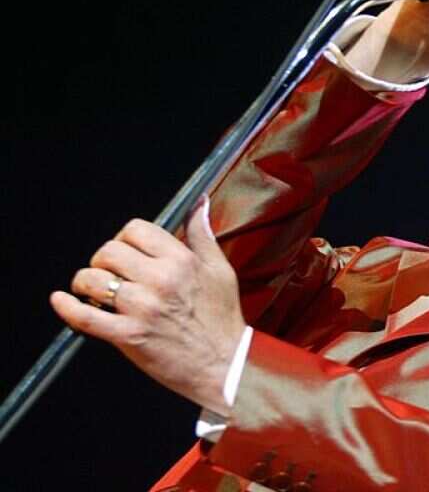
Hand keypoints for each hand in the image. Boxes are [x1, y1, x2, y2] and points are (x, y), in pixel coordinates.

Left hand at [50, 197, 246, 415]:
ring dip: (85, 283)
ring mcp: (142, 308)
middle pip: (109, 251)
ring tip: (93, 291)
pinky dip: (67, 307)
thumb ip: (203, 235)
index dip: (125, 238)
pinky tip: (61, 300)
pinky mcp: (129, 336)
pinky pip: (86, 317)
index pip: (136, 230)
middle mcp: (161, 280)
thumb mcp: (220, 270)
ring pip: (92, 280)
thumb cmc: (222, 319)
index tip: (126, 251)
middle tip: (110, 274)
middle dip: (103, 261)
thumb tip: (198, 206)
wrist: (225, 365)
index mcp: (182, 261)